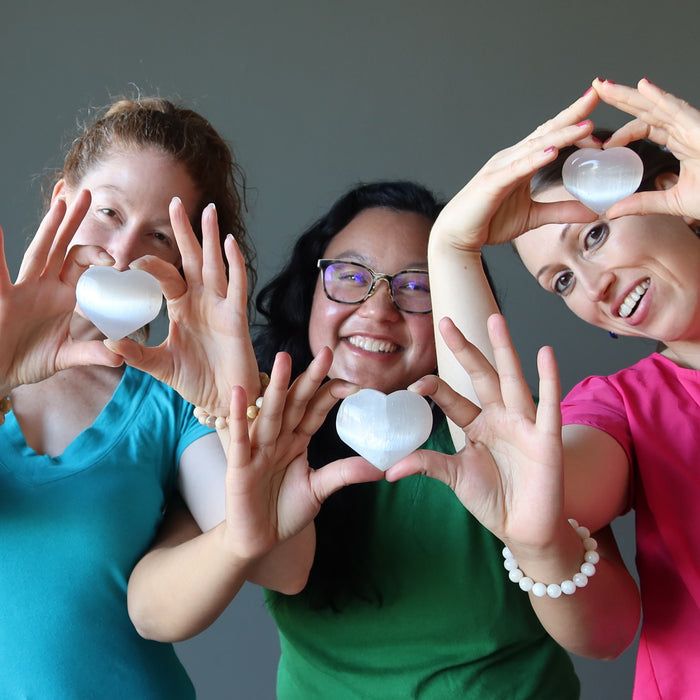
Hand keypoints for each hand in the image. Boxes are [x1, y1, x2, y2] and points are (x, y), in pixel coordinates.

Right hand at [0, 191, 121, 391]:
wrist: (0, 372)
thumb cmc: (29, 360)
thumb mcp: (65, 356)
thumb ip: (91, 354)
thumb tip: (119, 356)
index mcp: (64, 298)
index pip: (84, 269)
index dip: (98, 257)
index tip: (114, 257)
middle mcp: (45, 287)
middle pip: (64, 248)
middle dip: (75, 222)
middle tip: (88, 194)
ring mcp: (23, 290)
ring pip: (40, 252)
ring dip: (51, 227)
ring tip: (61, 201)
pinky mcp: (3, 298)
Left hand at [104, 198, 258, 411]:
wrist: (223, 401)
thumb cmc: (195, 380)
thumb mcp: (159, 366)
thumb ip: (136, 353)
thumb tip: (108, 341)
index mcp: (182, 307)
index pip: (164, 277)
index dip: (148, 266)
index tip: (126, 261)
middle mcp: (202, 301)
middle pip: (191, 259)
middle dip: (184, 231)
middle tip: (174, 201)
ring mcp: (220, 306)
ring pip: (215, 265)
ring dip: (211, 238)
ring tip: (209, 211)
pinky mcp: (236, 317)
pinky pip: (236, 286)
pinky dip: (235, 265)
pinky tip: (230, 244)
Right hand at [222, 348, 383, 560]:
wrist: (257, 541)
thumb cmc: (284, 511)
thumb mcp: (320, 489)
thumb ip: (344, 473)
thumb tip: (381, 466)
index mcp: (296, 440)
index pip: (315, 411)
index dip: (331, 395)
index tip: (353, 382)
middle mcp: (277, 438)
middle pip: (295, 403)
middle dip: (309, 379)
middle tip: (326, 353)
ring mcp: (257, 449)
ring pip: (270, 413)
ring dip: (277, 386)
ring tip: (283, 358)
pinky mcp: (238, 465)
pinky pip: (239, 436)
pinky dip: (240, 415)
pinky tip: (241, 392)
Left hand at [386, 314, 565, 548]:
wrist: (524, 531)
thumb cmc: (492, 500)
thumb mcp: (455, 478)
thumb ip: (427, 466)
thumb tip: (388, 469)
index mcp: (476, 425)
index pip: (452, 398)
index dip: (434, 389)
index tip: (414, 386)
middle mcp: (499, 418)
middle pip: (480, 376)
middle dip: (464, 349)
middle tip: (446, 321)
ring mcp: (523, 424)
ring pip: (511, 380)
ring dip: (504, 349)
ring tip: (494, 319)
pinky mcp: (546, 438)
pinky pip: (548, 405)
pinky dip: (549, 379)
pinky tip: (546, 352)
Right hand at [432, 88, 599, 254]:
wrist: (456, 236)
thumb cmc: (488, 222)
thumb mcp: (533, 217)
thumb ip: (562, 211)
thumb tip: (593, 212)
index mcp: (520, 162)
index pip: (550, 135)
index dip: (573, 121)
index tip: (597, 110)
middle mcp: (511, 158)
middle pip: (546, 131)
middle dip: (571, 113)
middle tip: (597, 94)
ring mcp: (500, 168)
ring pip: (535, 147)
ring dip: (561, 135)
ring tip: (585, 125)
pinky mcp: (492, 183)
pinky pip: (516, 169)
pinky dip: (534, 160)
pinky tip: (553, 152)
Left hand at [594, 77, 699, 220]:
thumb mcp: (673, 202)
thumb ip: (643, 204)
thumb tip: (612, 212)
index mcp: (680, 142)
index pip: (646, 128)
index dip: (623, 131)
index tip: (602, 142)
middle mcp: (685, 129)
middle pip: (646, 110)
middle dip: (620, 98)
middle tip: (596, 88)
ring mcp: (694, 126)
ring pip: (656, 105)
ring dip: (630, 94)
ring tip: (605, 85)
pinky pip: (679, 108)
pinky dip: (660, 97)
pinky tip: (642, 87)